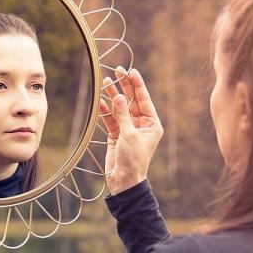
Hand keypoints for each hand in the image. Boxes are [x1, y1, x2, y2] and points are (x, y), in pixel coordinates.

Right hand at [98, 67, 163, 195]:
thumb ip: (122, 115)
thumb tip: (118, 96)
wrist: (124, 180)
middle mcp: (141, 125)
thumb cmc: (133, 160)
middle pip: (132, 101)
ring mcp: (128, 129)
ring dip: (113, 96)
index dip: (137, 85)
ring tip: (106, 82)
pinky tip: (100, 100)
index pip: (144, 100)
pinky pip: (111, 119)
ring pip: (120, 108)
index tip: (131, 71)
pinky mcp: (117, 135)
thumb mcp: (129, 135)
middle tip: (117, 71)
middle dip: (124, 87)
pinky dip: (105, 110)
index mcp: (152, 125)